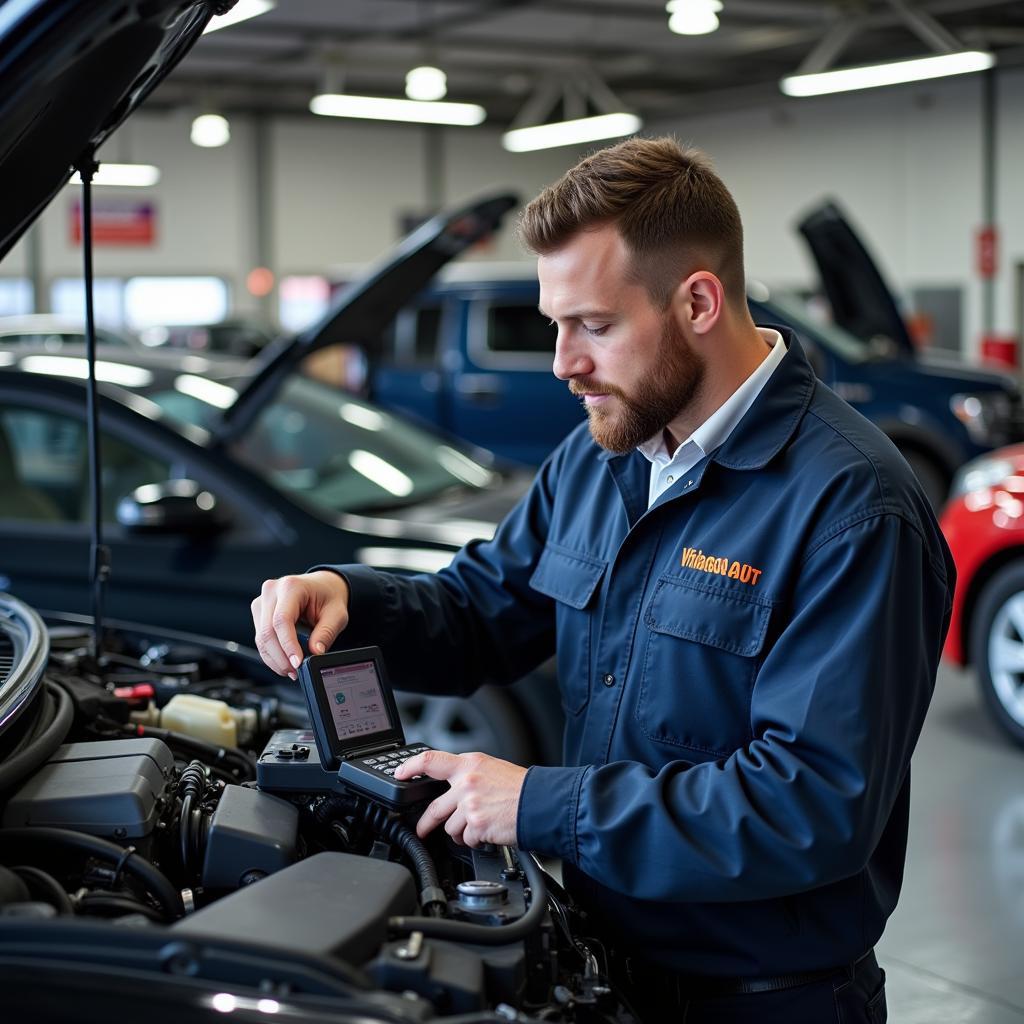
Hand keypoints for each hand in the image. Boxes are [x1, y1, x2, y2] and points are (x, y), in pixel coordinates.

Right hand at [251, 571, 349, 677]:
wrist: (323, 587)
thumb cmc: (328, 597)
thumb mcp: (337, 614)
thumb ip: (326, 632)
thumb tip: (315, 652)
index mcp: (291, 586)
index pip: (282, 620)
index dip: (288, 645)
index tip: (297, 662)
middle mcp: (272, 591)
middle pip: (267, 631)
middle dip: (280, 657)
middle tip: (295, 671)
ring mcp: (262, 602)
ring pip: (261, 638)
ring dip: (275, 659)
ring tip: (292, 670)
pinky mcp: (260, 613)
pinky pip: (261, 639)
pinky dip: (272, 654)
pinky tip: (285, 662)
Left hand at [395, 750, 526, 847]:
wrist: (540, 802)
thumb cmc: (520, 788)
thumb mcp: (491, 769)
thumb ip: (467, 776)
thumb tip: (451, 790)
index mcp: (469, 763)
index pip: (430, 760)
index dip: (410, 767)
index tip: (399, 774)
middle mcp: (466, 781)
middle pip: (434, 807)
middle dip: (426, 823)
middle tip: (422, 829)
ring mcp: (469, 804)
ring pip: (449, 827)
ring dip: (461, 832)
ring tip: (478, 827)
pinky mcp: (476, 824)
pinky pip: (465, 839)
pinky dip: (474, 841)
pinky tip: (487, 833)